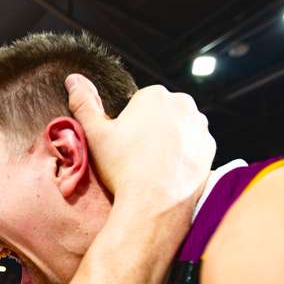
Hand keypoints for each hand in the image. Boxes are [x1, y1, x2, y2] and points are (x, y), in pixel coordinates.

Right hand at [65, 74, 215, 216]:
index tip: (124, 146)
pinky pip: (194, 147)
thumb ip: (84, 103)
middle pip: (162, 114)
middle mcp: (183, 104)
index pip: (139, 105)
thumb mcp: (95, 135)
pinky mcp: (210, 149)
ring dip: (170, 142)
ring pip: (180, 129)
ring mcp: (200, 127)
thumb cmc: (122, 168)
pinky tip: (169, 172)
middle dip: (151, 130)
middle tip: (136, 157)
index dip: (128, 126)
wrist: (154, 204)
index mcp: (154, 95)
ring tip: (153, 166)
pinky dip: (184, 156)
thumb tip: (72, 79)